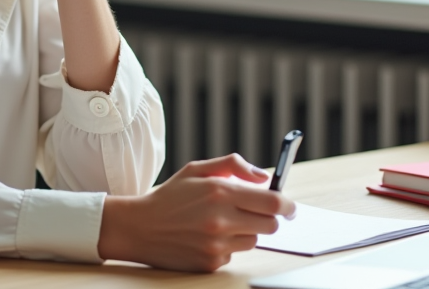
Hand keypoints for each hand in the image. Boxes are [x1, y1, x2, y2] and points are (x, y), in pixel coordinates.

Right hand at [97, 154, 295, 272]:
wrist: (139, 228)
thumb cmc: (169, 196)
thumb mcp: (195, 170)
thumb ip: (231, 165)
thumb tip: (263, 176)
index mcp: (219, 192)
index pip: (272, 202)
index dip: (287, 204)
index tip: (289, 206)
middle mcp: (221, 219)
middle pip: (271, 225)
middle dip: (267, 217)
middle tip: (255, 212)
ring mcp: (217, 244)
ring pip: (254, 240)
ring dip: (245, 231)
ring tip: (221, 223)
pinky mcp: (211, 262)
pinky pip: (234, 255)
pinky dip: (227, 246)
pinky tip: (206, 238)